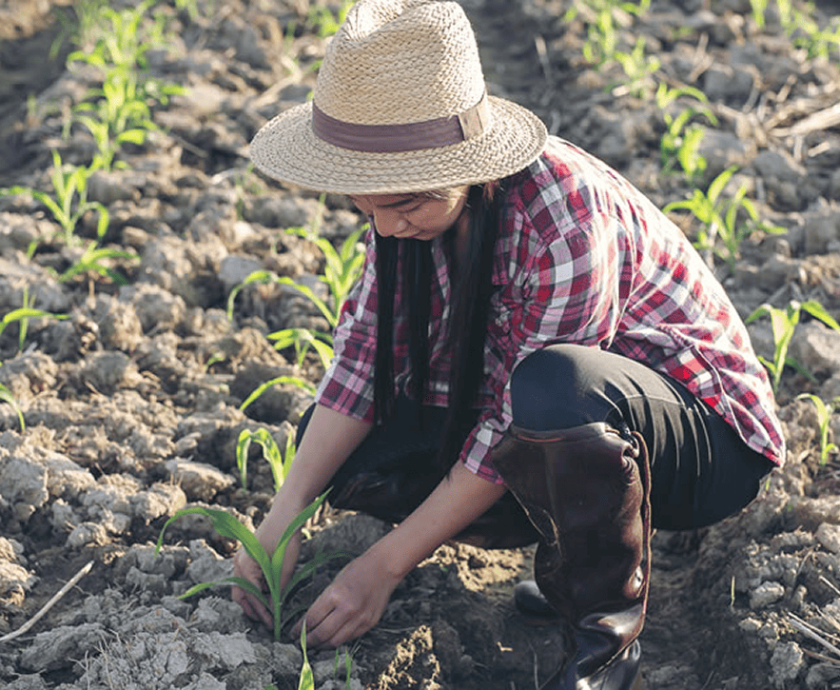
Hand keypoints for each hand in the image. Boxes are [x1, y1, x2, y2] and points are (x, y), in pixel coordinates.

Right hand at [232, 512, 300, 627]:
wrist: (287, 512)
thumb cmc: (286, 536)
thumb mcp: (285, 566)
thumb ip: (279, 589)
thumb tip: (275, 609)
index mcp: (244, 566)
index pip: (251, 598)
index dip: (263, 613)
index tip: (273, 625)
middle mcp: (238, 564)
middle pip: (241, 596)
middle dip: (254, 610)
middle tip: (269, 622)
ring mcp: (241, 560)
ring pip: (242, 588)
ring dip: (254, 601)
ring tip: (268, 612)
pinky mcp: (247, 557)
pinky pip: (247, 579)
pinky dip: (255, 589)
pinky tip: (268, 595)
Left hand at [292, 548, 399, 648]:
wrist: (384, 568)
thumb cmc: (358, 570)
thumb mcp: (335, 582)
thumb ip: (323, 602)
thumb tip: (309, 621)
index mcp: (335, 594)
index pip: (312, 619)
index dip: (299, 629)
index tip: (292, 633)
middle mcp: (347, 609)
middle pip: (321, 634)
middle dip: (307, 641)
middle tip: (300, 643)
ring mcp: (359, 618)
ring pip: (335, 642)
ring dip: (321, 645)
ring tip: (314, 644)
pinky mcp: (368, 624)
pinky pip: (349, 639)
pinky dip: (337, 640)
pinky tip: (331, 638)